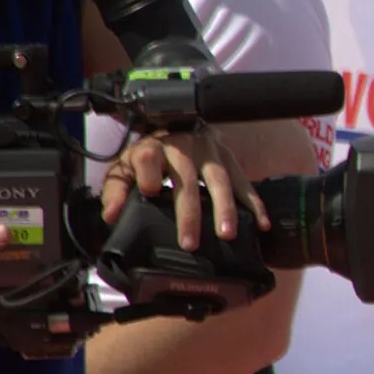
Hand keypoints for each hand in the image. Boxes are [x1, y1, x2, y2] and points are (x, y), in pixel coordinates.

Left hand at [101, 126, 269, 250]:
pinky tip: (260, 223)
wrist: (180, 130)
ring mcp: (211, 153)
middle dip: (190, 212)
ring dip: (224, 209)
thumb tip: (112, 215)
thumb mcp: (126, 168)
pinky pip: (244, 183)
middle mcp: (184, 147)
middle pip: (188, 179)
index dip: (149, 173)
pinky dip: (255, 204)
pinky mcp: (230, 159)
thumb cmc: (151, 156)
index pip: (149, 156)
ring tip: (226, 234)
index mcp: (154, 147)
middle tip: (189, 242)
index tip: (151, 191)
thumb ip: (116, 191)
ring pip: (220, 181)